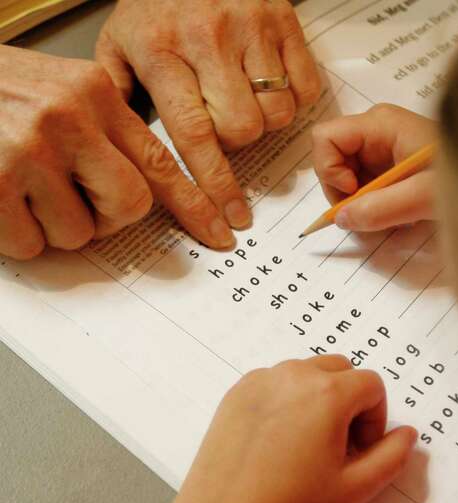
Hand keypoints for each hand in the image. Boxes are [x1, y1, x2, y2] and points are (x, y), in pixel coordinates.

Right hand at [0, 46, 234, 259]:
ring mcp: (28, 151)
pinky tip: (0, 201)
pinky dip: (17, 235)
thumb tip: (145, 193)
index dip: (197, 204)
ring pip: (80, 232)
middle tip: (78, 201)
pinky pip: (32, 245)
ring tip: (24, 189)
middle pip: (131, 206)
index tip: (222, 232)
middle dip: (109, 217)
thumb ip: (105, 131)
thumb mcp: (60, 90)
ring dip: (55, 225)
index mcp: (95, 93)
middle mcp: (69, 119)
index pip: (162, 161)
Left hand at [96, 0, 321, 230]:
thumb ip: (119, 95)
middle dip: (236, 141)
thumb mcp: (120, 41)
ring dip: (265, 120)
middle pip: (243, 128)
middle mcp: (209, 38)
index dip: (213, 182)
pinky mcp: (285, 22)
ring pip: (278, 113)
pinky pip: (305, 87)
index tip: (226, 215)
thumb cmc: (158, 2)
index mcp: (163, 50)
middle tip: (223, 122)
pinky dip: (294, 99)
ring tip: (245, 99)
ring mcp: (253, 28)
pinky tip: (271, 85)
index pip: (194, 133)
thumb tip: (124, 149)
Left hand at [157, 355, 416, 502]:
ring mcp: (263, 380)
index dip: (375, 418)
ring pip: (309, 371)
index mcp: (328, 394)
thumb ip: (392, 457)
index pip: (372, 384)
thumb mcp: (355, 488)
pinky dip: (288, 398)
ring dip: (320, 397)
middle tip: (339, 443)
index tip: (361, 447)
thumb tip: (407, 434)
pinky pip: (277, 379)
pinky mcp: (240, 390)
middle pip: (342, 369)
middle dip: (350, 401)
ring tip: (309, 442)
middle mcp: (295, 376)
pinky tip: (281, 438)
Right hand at [311, 104, 438, 231]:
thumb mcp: (426, 195)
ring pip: (347, 178)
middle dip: (346, 193)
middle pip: (333, 160)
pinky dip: (375, 205)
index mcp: (380, 124)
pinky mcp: (393, 166)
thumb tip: (342, 219)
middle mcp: (377, 131)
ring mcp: (384, 148)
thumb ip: (382, 208)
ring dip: (362, 203)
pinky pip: (366, 187)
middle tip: (374, 213)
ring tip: (395, 214)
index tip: (355, 194)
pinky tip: (402, 211)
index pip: (325, 138)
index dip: (330, 171)